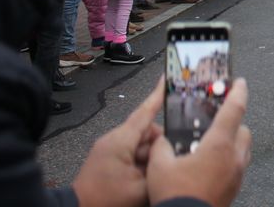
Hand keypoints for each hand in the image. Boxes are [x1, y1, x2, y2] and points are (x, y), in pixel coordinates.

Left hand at [72, 76, 166, 206]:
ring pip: (141, 146)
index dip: (158, 95)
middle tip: (166, 164)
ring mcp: (109, 150)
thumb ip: (159, 167)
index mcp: (120, 141)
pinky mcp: (107, 161)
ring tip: (151, 179)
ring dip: (150, 158)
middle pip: (147, 132)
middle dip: (159, 146)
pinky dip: (141, 164)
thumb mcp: (141, 187)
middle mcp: (114, 140)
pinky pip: (131, 155)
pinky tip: (144, 180)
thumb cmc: (104, 201)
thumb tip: (169, 155)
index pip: (145, 112)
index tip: (168, 79)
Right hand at [147, 78, 250, 206]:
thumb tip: (162, 140)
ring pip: (243, 148)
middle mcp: (234, 157)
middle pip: (243, 129)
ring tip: (212, 143)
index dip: (238, 92)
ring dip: (233, 141)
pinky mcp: (235, 187)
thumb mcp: (159, 166)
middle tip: (217, 119)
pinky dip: (229, 159)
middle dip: (233, 122)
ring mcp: (237, 174)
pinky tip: (210, 164)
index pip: (235, 109)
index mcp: (219, 144)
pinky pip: (238, 166)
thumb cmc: (176, 195)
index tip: (240, 82)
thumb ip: (161, 146)